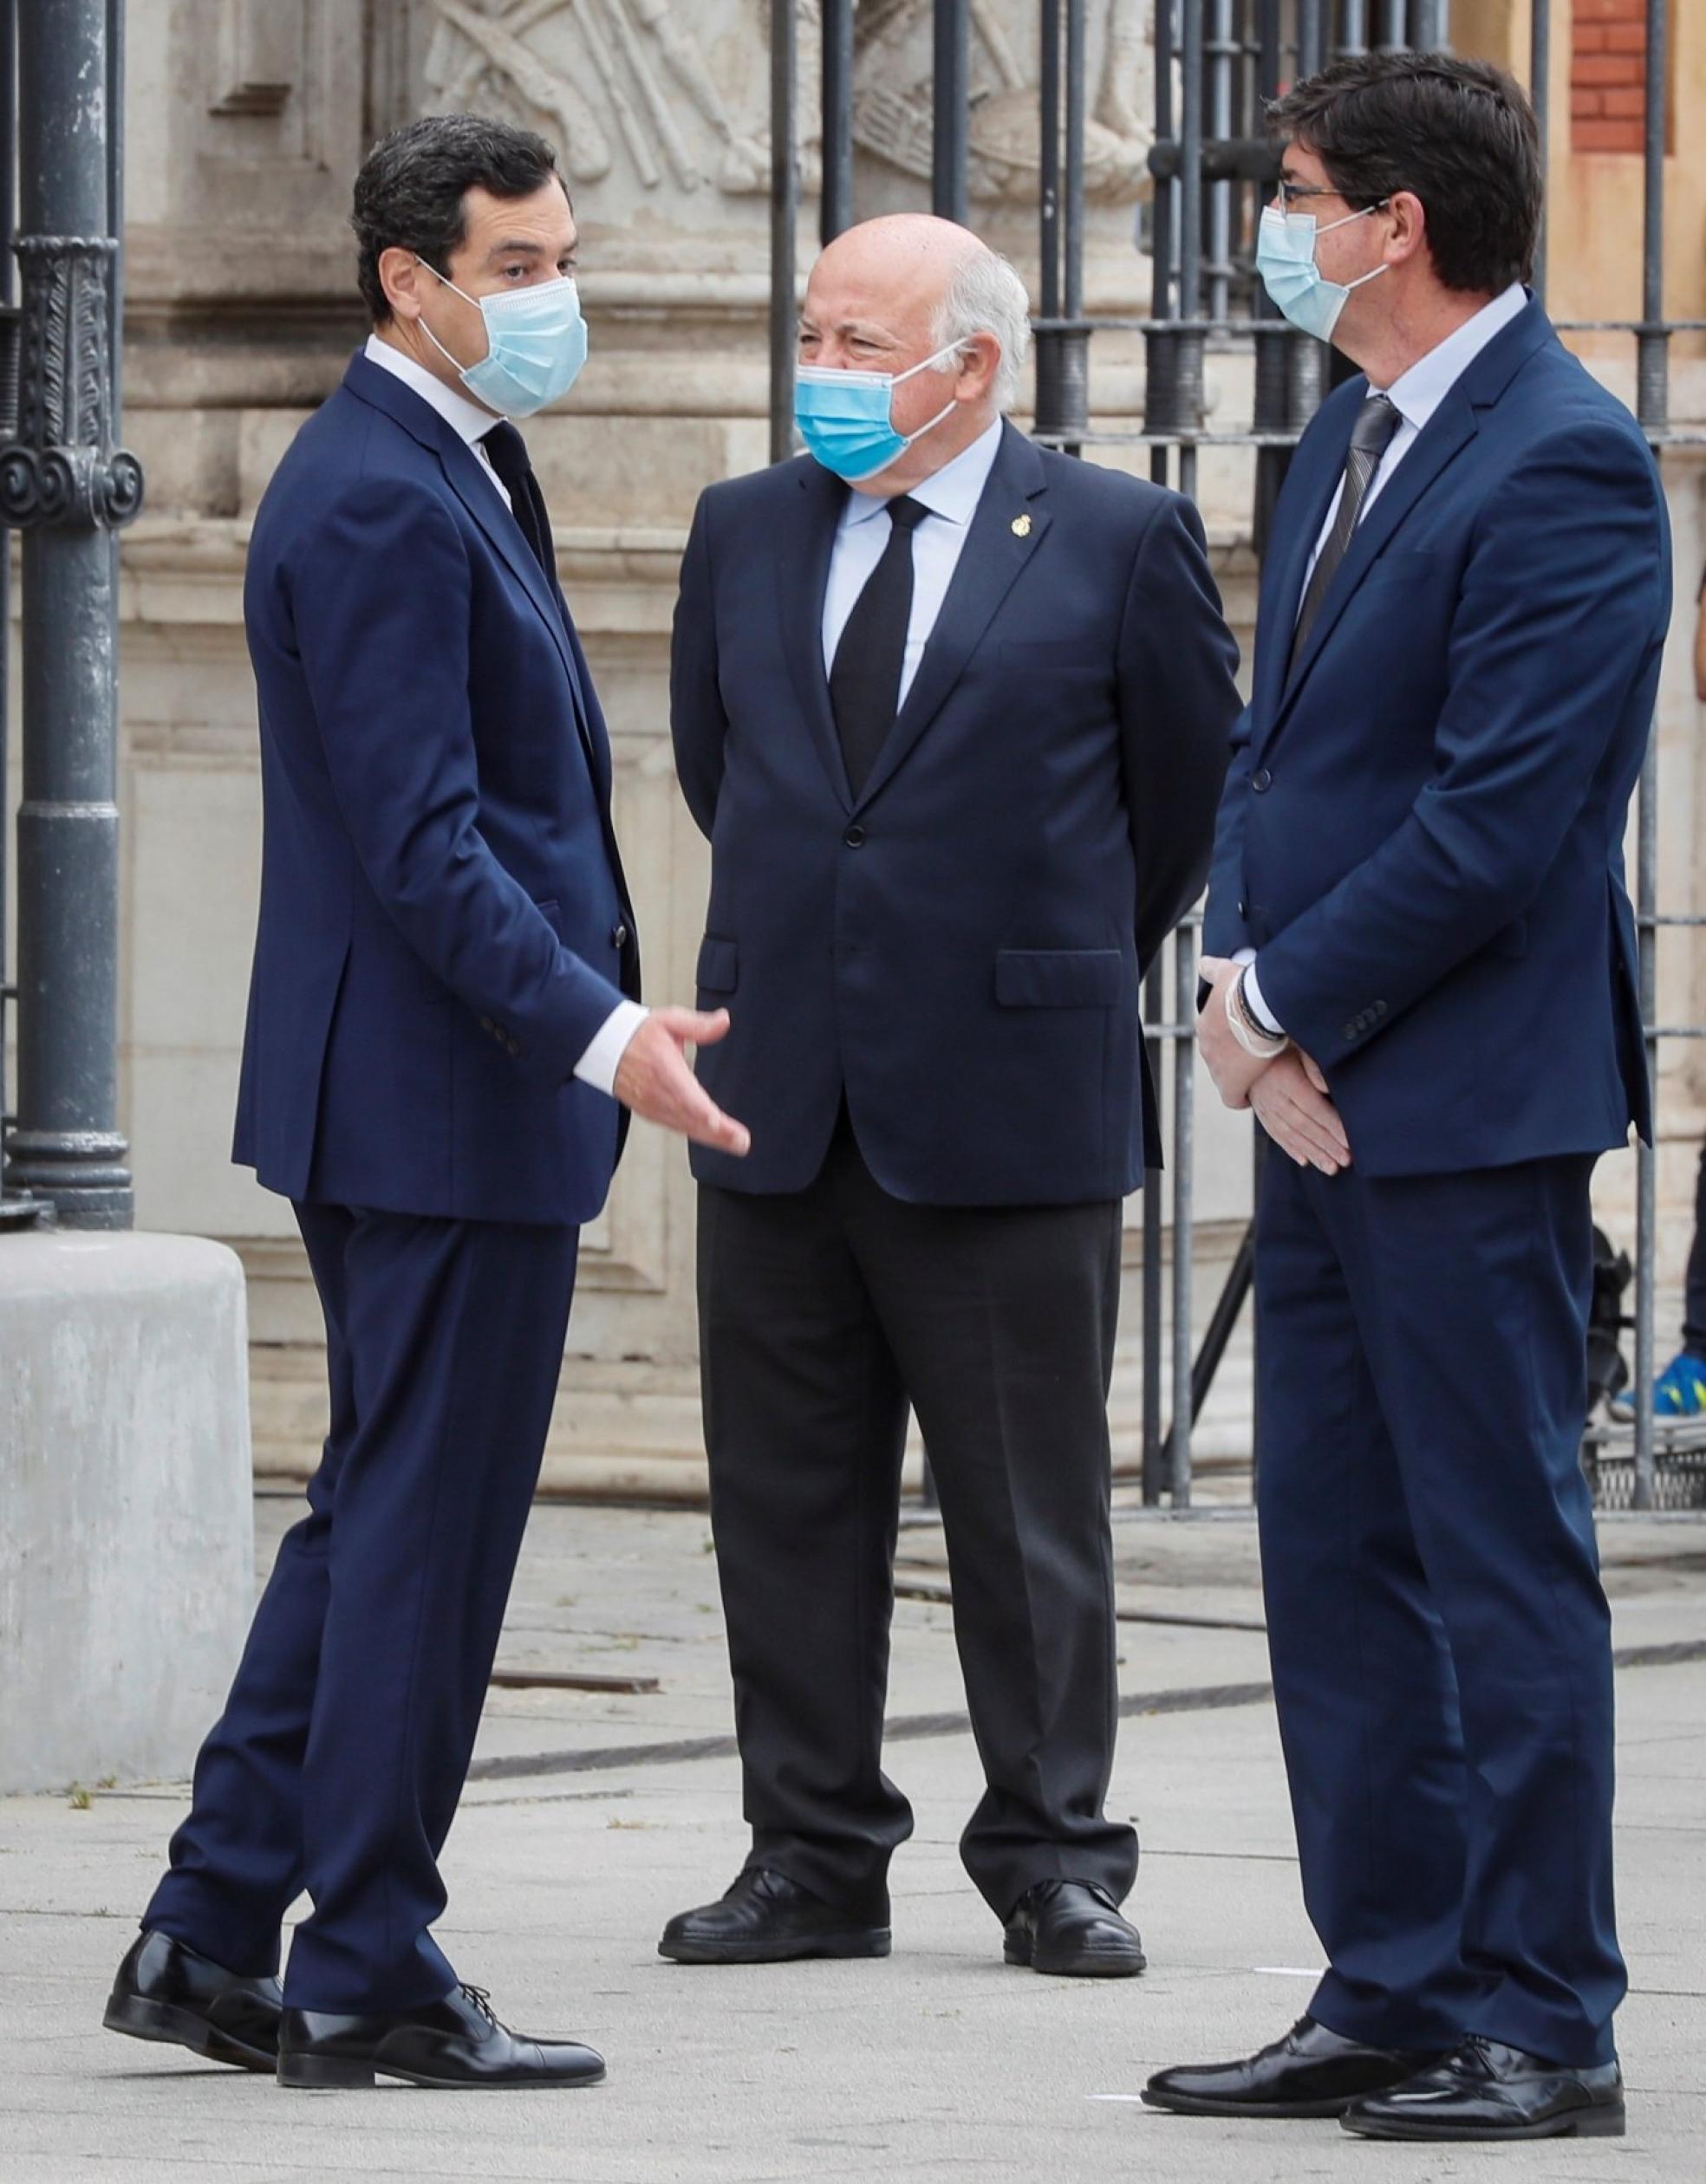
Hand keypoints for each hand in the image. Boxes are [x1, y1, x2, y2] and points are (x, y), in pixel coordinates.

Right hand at [613, 1008, 749, 1156]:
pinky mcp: (651, 1113)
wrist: (608, 1047)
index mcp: (663, 1068)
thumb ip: (699, 1025)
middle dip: (717, 1133)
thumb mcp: (669, 1020)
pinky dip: (696, 1134)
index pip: (683, 1093)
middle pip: (689, 1117)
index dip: (699, 1110)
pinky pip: (677, 1127)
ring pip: (685, 1126)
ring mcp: (652, 1106)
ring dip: (711, 1138)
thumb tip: (724, 1019)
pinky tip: (716, 1139)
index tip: (716, 1122)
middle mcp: (656, 1092)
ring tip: (736, 1144)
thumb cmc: (640, 1034)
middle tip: (742, 1142)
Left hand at [1195, 954, 1278, 1110]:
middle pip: (1218, 1058)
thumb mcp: (1226, 972)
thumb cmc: (1247, 988)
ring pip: (1225, 1077)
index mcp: (1206, 1025)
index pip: (1214, 1038)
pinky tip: (1251, 1098)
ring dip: (1239, 1076)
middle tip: (1255, 1055)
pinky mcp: (1231, 1083)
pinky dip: (1241, 1098)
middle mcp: (1206, 1047)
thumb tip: (1203, 962)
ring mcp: (1216, 1066)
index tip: (1243, 1042)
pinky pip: (1233, 1098)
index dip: (1229, 1042)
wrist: (1259, 1007)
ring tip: (1257, 1075)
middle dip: (1234, 1057)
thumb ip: (1212, 969)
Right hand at [1250, 1048, 1350, 1175]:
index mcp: (1286, 1079)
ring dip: (1312, 1152)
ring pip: (1290, 1134)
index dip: (1332, 1126)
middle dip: (1326, 1145)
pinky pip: (1275, 1133)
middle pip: (1304, 1126)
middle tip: (1345, 1161)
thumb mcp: (1298, 1042)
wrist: (1242, 1037)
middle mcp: (1273, 1096)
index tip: (1350, 1142)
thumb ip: (1313, 1064)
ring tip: (1331, 1168)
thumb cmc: (1278, 1037)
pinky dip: (1290, 1148)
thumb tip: (1327, 1088)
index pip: (1314, 1108)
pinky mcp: (1260, 1109)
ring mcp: (1264, 1105)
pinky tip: (1304, 1160)